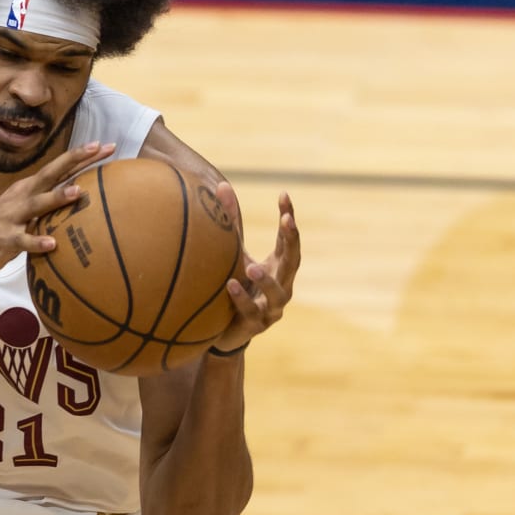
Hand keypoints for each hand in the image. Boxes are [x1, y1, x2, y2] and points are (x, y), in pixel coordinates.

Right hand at [0, 142, 114, 288]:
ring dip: (56, 198)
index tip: (105, 145)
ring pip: (35, 205)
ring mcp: (8, 219)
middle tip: (99, 149)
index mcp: (24, 191)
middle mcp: (17, 199)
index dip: (79, 157)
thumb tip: (74, 205)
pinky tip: (52, 244)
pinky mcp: (2, 241)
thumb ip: (44, 210)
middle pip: (49, 175)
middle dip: (74, 161)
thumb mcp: (20, 217)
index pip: (55, 170)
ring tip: (78, 192)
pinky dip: (35, 242)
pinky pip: (21, 241)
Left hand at [207, 189, 298, 354]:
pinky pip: (250, 311)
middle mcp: (282, 284)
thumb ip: (231, 223)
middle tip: (287, 221)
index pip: (288, 238)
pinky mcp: (256, 324)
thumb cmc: (236, 285)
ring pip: (277, 293)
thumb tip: (221, 185)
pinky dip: (242, 298)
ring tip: (253, 267)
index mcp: (279, 265)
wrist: (226, 330)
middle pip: (293, 261)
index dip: (288, 217)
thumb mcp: (235, 253)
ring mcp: (272, 306)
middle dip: (292, 240)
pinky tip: (230, 285)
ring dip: (266, 279)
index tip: (284, 195)